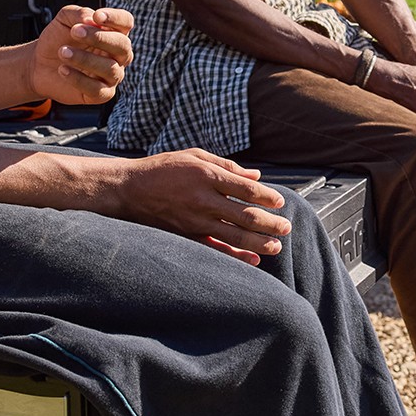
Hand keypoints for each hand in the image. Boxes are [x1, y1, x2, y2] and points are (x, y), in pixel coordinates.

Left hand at [30, 6, 133, 103]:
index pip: (126, 22)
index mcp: (113, 33)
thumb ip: (79, 14)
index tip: (97, 16)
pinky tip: (63, 70)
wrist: (40, 64)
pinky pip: (97, 89)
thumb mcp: (64, 19)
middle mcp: (118, 55)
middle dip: (100, 38)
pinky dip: (78, 79)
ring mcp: (111, 76)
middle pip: (123, 46)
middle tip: (75, 32)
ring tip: (63, 52)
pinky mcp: (101, 94)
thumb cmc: (57, 40)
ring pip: (110, 69)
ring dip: (84, 58)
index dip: (115, 18)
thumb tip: (91, 19)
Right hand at [108, 149, 292, 264]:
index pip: (245, 189)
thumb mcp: (194, 156)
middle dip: (270, 223)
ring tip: (276, 246)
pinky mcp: (186, 235)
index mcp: (206, 176)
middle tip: (286, 227)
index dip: (267, 197)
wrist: (128, 189)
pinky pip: (215, 249)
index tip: (280, 203)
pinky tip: (253, 259)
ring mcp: (194, 220)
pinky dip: (235, 255)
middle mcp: (203, 200)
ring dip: (259, 242)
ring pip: (234, 235)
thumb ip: (227, 166)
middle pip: (245, 215)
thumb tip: (256, 176)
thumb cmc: (163, 168)